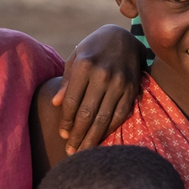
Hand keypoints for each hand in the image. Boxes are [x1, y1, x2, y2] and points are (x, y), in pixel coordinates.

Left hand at [56, 24, 142, 153]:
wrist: (123, 37)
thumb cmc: (94, 47)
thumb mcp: (76, 57)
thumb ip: (67, 81)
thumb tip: (55, 104)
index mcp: (85, 67)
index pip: (72, 102)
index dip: (66, 121)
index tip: (62, 134)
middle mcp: (103, 76)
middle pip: (87, 114)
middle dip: (77, 135)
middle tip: (70, 151)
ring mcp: (120, 83)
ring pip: (104, 118)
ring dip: (93, 137)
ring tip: (84, 151)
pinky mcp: (132, 89)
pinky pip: (120, 114)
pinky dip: (110, 128)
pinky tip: (102, 137)